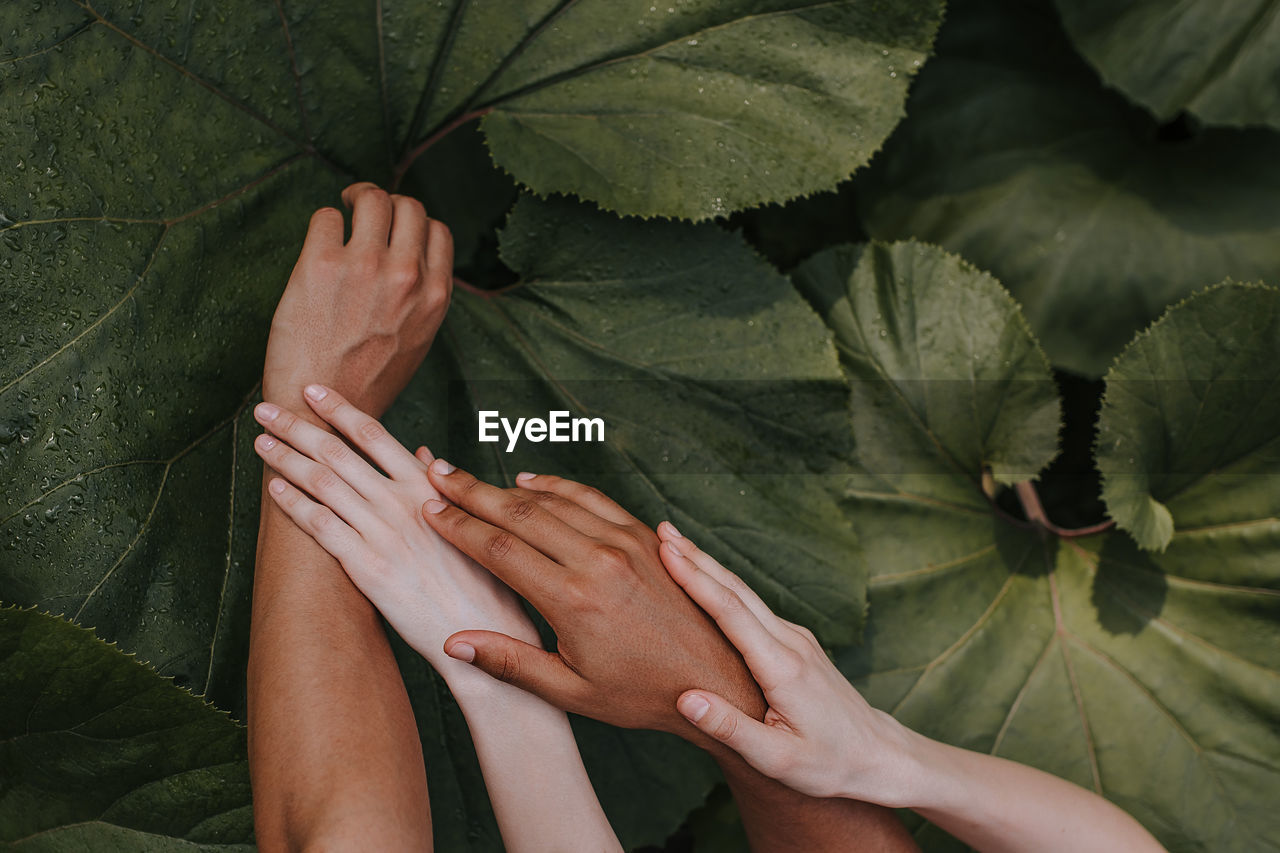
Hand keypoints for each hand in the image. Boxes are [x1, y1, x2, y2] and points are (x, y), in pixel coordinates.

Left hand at [251, 385, 540, 693]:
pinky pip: (321, 528)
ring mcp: (382, 534)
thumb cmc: (482, 576)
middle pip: (337, 453)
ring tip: (261, 442)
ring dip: (286, 459)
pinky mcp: (366, 567)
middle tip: (265, 409)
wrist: (480, 628)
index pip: (373, 435)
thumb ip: (443, 483)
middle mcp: (401, 503)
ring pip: (322, 484)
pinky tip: (274, 490)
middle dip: (297, 427)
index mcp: (428, 486)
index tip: (311, 390)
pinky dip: (294, 505)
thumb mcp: (471, 519)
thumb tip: (425, 452)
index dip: (338, 408)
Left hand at [262, 182, 451, 420]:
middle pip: (408, 205)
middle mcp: (407, 276)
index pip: (437, 231)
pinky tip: (317, 244)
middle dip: (386, 201)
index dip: (414, 223)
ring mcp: (365, 266)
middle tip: (363, 208)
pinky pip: (325, 217)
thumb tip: (413, 265)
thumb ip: (421, 301)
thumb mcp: (416, 342)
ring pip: (372, 198)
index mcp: (434, 296)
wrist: (322, 411)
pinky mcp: (321, 265)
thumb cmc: (365, 381)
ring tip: (343, 211)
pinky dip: (323, 223)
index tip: (394, 228)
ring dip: (356, 198)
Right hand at [418, 466, 766, 746]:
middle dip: (472, 492)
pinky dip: (558, 488)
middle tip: (437, 473)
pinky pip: (593, 500)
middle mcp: (598, 560)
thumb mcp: (571, 691)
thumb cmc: (641, 694)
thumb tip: (452, 643)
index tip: (427, 510)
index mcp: (573, 599)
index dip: (458, 527)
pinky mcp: (646, 537)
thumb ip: (510, 662)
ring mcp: (626, 542)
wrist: (717, 678)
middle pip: (521, 512)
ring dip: (509, 487)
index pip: (499, 549)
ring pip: (555, 501)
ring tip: (471, 478)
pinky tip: (534, 483)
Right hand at [656, 523, 921, 806]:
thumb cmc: (829, 764)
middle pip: (736, 590)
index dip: (696, 579)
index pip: (731, 611)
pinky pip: (753, 607)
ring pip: (745, 594)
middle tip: (661, 529)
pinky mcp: (796, 644)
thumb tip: (686, 698)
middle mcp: (791, 642)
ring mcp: (796, 638)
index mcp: (782, 667)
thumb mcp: (778, 760)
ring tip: (675, 544)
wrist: (879, 756)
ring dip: (709, 566)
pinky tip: (706, 581)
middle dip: (697, 558)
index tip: (667, 551)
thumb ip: (731, 729)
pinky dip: (723, 587)